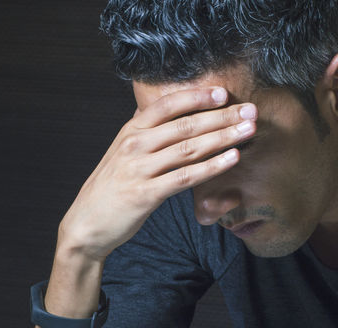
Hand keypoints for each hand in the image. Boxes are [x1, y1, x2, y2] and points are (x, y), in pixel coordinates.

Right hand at [58, 87, 256, 263]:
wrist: (87, 224)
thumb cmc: (111, 188)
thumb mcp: (123, 153)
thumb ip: (145, 133)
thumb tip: (168, 114)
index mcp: (130, 131)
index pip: (167, 105)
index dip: (197, 96)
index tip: (224, 93)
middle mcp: (135, 145)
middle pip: (185, 124)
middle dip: (221, 116)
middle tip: (250, 110)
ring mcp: (140, 169)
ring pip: (189, 148)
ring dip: (223, 137)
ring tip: (249, 130)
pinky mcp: (146, 195)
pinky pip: (185, 177)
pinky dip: (212, 167)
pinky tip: (232, 159)